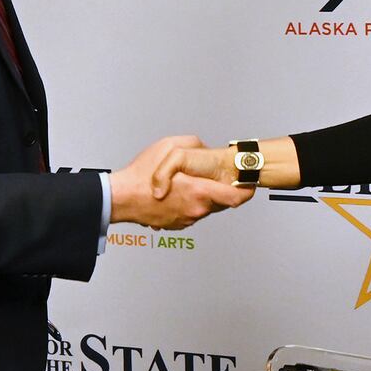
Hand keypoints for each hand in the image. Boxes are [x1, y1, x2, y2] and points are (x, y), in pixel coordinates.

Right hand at [110, 136, 252, 229]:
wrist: (121, 198)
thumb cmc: (141, 176)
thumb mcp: (169, 147)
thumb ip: (194, 145)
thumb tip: (205, 149)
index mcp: (200, 192)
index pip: (236, 197)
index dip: (246, 190)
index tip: (249, 184)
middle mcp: (197, 210)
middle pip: (221, 201)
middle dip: (218, 188)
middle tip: (208, 176)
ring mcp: (187, 220)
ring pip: (204, 207)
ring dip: (200, 196)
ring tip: (183, 183)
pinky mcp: (177, 225)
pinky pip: (190, 213)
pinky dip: (187, 203)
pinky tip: (174, 193)